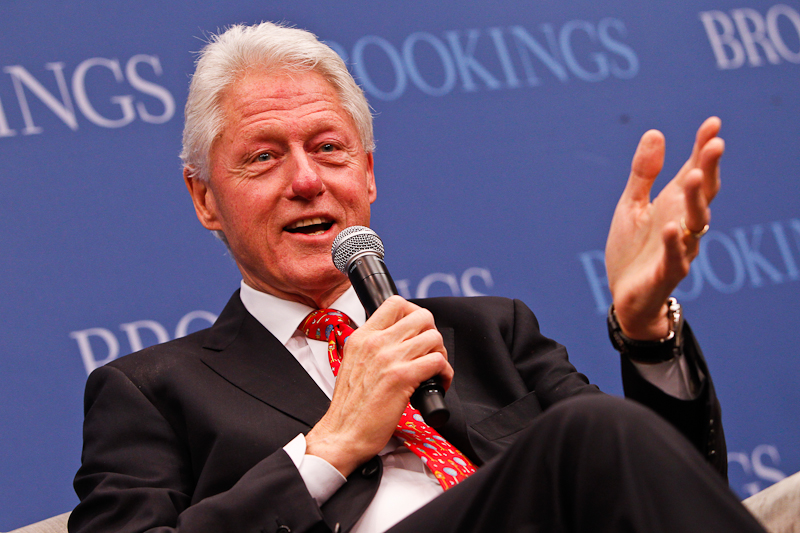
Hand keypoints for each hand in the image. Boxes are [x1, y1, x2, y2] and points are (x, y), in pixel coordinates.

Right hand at [304, 296, 451, 476]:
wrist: (342, 433)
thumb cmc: (350, 406)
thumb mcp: (353, 362)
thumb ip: (372, 347)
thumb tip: (398, 340)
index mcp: (362, 336)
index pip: (395, 303)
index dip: (414, 313)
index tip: (417, 330)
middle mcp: (375, 342)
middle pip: (421, 316)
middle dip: (432, 332)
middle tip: (429, 350)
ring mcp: (389, 358)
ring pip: (434, 338)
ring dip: (441, 353)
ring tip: (435, 369)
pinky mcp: (403, 377)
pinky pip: (438, 362)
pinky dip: (445, 373)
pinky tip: (438, 382)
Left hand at [606, 117, 723, 339]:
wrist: (626, 295)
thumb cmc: (633, 248)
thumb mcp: (631, 205)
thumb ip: (643, 173)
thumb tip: (655, 132)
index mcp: (674, 204)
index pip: (694, 171)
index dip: (703, 148)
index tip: (713, 123)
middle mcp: (683, 222)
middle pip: (703, 193)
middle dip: (709, 168)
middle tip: (715, 143)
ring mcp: (679, 247)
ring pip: (695, 222)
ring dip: (697, 200)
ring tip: (696, 176)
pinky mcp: (667, 272)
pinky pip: (673, 257)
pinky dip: (672, 243)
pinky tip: (670, 227)